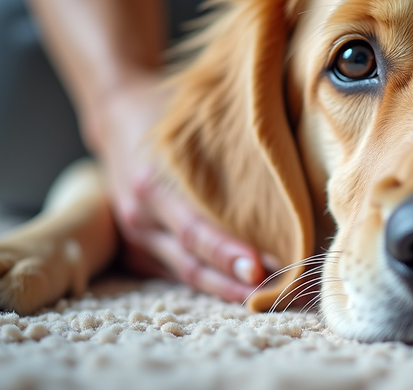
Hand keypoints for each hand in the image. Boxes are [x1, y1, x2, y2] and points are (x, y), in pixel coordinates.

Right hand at [92, 74, 267, 300]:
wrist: (118, 113)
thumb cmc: (171, 113)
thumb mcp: (196, 120)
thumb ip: (232, 146)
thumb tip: (294, 164)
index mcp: (151, 184)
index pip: (195, 230)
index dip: (229, 254)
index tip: (264, 269)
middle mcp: (139, 216)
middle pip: (191, 262)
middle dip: (234, 283)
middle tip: (275, 294)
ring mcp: (136, 235)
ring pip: (185, 275)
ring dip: (227, 290)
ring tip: (270, 299)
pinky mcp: (138, 248)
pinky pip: (176, 273)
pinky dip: (211, 283)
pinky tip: (243, 291)